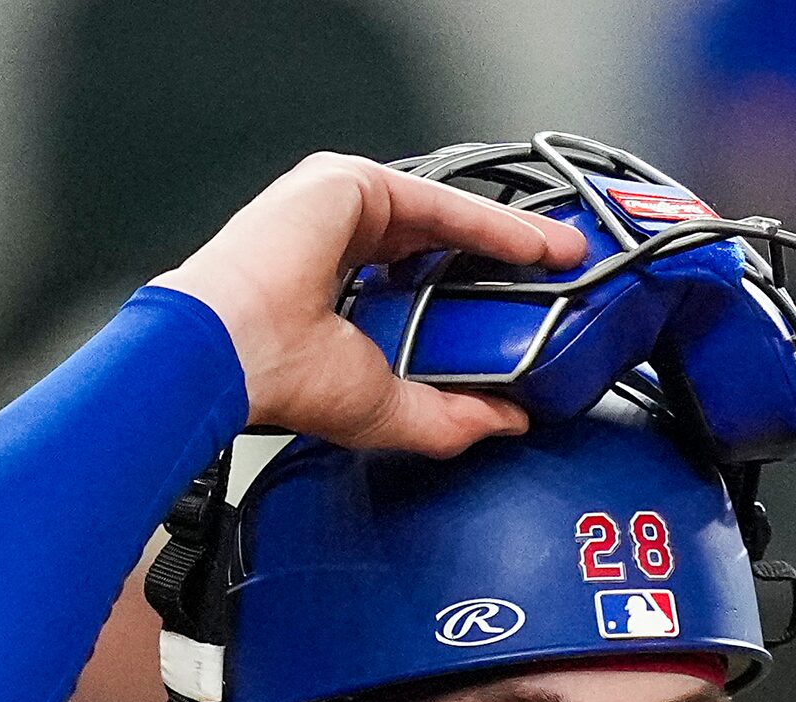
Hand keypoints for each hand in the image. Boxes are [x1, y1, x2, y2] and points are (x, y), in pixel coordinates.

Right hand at [152, 152, 584, 456]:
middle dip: (504, 257)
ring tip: (565, 256)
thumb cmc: (276, 378)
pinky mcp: (350, 185)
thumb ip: (448, 416)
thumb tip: (509, 422)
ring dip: (510, 235)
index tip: (522, 313)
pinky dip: (490, 224)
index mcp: (333, 290)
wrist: (230, 350)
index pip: (418, 281)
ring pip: (446, 215)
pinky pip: (439, 201)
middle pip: (440, 239)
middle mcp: (336, 241)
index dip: (473, 293)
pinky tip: (534, 246)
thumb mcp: (385, 408)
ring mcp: (340, 207)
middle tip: (561, 277)